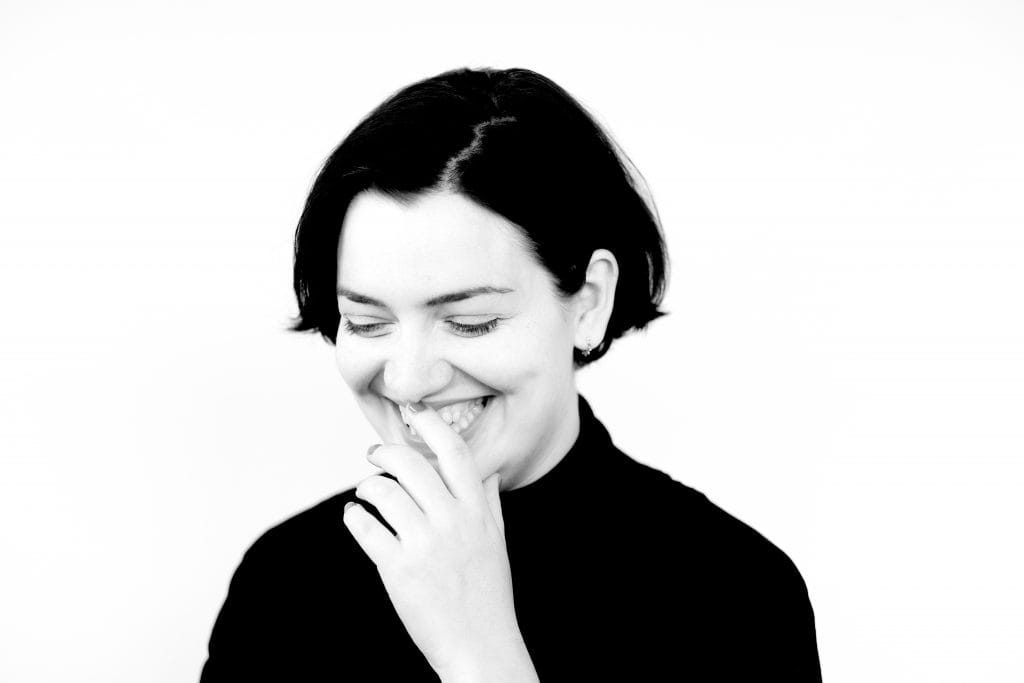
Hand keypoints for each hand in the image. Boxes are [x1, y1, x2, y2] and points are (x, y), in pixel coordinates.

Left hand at [342, 402, 536, 680]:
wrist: (480, 645)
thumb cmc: (487, 595)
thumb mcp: (496, 542)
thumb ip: (489, 504)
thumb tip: (486, 473)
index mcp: (478, 512)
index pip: (455, 453)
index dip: (432, 426)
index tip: (414, 413)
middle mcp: (453, 522)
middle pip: (412, 464)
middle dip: (385, 452)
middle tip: (374, 454)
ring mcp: (425, 545)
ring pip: (384, 492)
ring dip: (368, 487)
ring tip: (366, 493)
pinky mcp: (398, 569)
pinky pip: (366, 529)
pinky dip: (354, 518)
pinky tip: (355, 518)